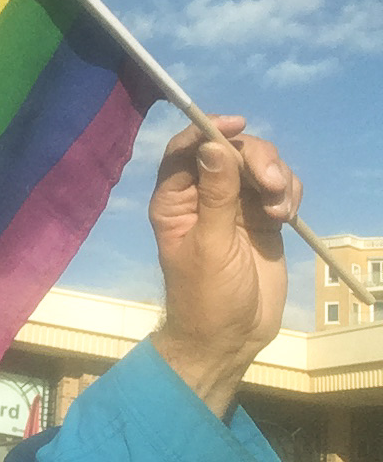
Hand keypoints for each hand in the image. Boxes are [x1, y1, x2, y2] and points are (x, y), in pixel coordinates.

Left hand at [147, 115, 300, 418]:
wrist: (231, 336)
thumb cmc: (207, 295)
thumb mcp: (210, 244)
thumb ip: (216, 194)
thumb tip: (213, 146)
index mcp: (174, 199)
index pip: (185, 149)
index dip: (207, 130)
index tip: (236, 125)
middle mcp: (202, 195)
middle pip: (229, 151)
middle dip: (255, 158)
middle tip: (272, 184)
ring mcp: (234, 204)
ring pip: (258, 165)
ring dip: (276, 177)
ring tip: (281, 211)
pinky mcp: (262, 217)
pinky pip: (278, 187)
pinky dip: (288, 192)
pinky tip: (287, 217)